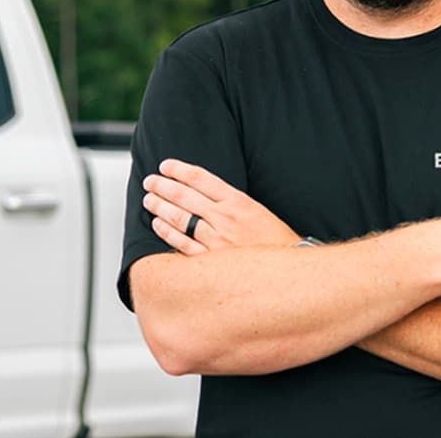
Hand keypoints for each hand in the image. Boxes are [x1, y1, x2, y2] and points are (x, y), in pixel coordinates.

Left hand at [143, 158, 299, 254]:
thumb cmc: (278, 244)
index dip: (179, 170)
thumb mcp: (259, 213)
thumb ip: (232, 203)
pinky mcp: (211, 261)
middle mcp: (225, 219)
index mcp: (239, 202)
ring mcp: (216, 241)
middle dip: (163, 186)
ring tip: (149, 200)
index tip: (165, 166)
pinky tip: (158, 224)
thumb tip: (205, 196)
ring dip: (160, 206)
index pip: (202, 179)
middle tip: (150, 181)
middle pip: (185, 196)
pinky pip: (182, 244)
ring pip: (180, 218)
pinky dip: (167, 232)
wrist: (291, 274)